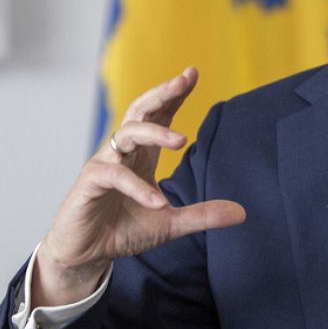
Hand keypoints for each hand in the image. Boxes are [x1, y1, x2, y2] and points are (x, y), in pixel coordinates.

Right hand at [32, 67, 245, 306]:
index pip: (158, 117)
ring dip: (154, 133)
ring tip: (181, 140)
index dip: (174, 96)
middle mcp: (122, 154)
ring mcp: (104, 165)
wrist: (86, 254)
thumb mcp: (170, 224)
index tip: (192, 73)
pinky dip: (137, 188)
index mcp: (141, 156)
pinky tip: (157, 201)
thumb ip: (202, 216)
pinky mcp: (90, 183)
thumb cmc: (122, 231)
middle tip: (183, 80)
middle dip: (161, 94)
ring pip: (127, 134)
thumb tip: (242, 213)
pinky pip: (115, 176)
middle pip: (140, 112)